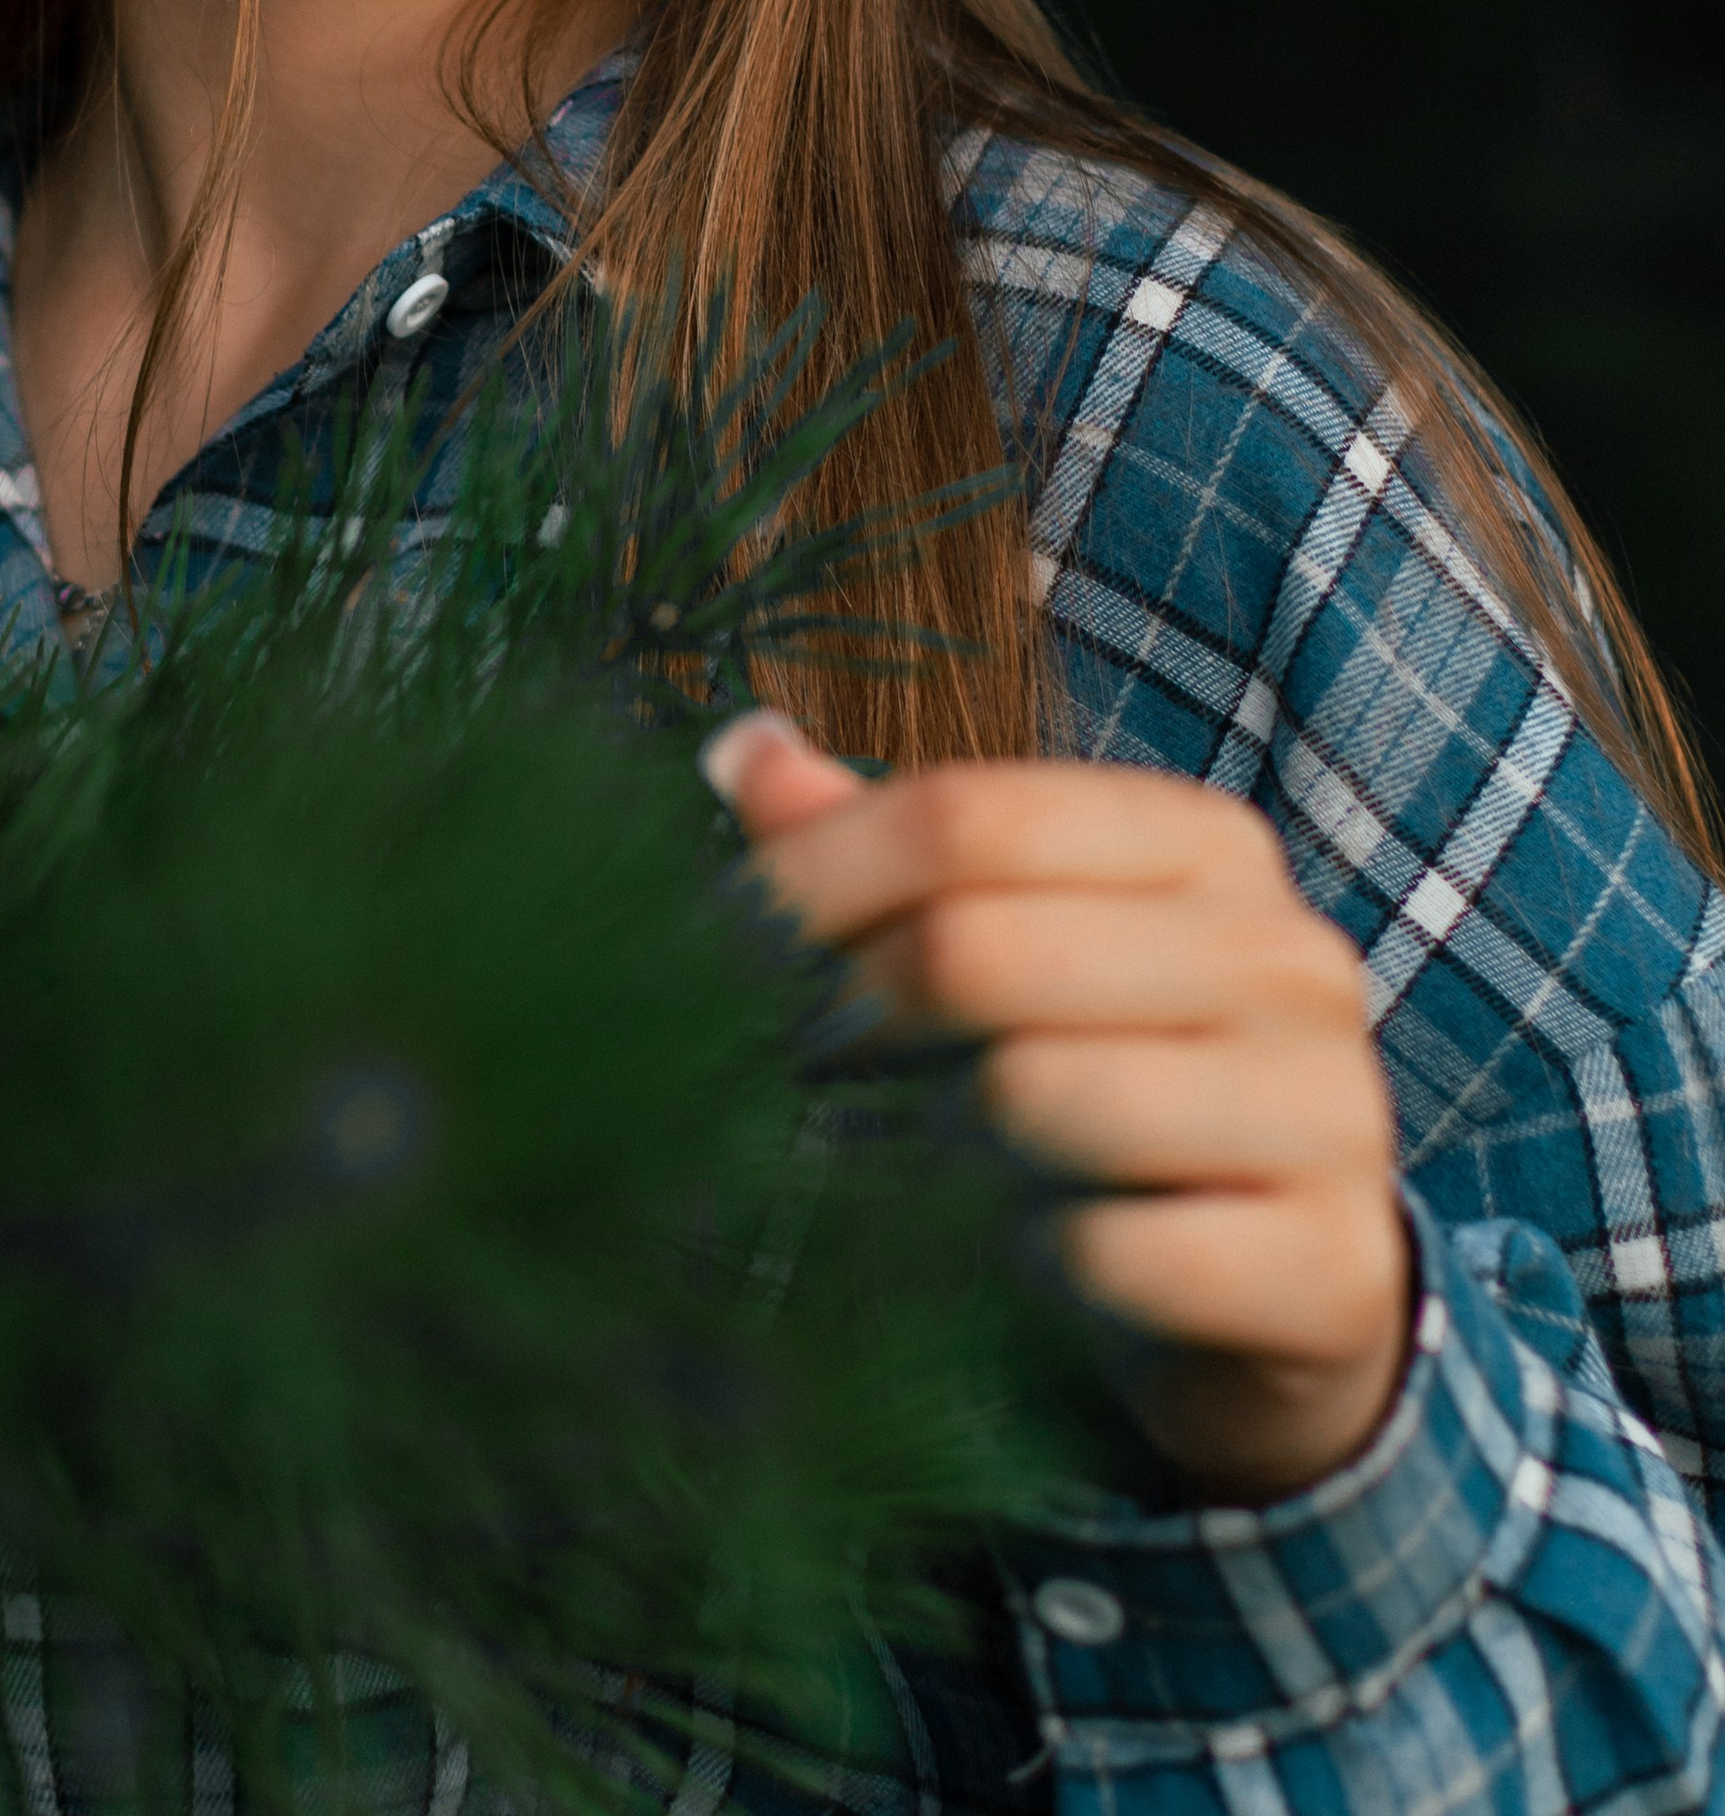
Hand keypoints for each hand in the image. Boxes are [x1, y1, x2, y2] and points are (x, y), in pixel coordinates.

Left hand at [705, 720, 1412, 1504]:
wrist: (1292, 1300)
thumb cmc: (1113, 1085)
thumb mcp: (1019, 948)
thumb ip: (888, 849)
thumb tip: (736, 748)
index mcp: (1201, 843)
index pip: (962, 814)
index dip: (809, 883)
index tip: (716, 954)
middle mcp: (1284, 954)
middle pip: (978, 947)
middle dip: (845, 1017)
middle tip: (788, 1072)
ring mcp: (1328, 1109)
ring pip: (1032, 1097)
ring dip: (941, 1152)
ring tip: (930, 1168)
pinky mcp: (1330, 1266)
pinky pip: (1108, 1253)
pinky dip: (1034, 1268)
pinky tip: (1029, 1265)